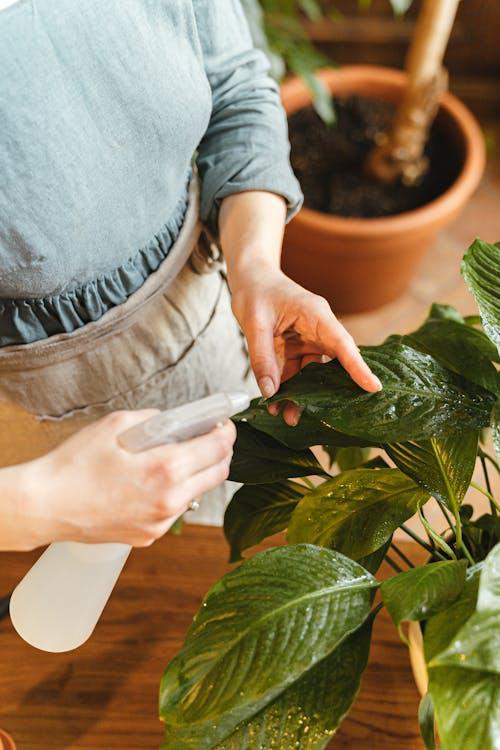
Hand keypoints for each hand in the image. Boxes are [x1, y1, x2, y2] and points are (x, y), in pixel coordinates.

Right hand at [4, 411, 234, 549]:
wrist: (45, 506)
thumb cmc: (75, 465)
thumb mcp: (116, 425)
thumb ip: (155, 420)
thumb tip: (176, 422)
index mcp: (164, 469)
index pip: (217, 448)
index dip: (227, 431)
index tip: (224, 423)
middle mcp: (169, 500)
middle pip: (218, 473)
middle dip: (221, 451)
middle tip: (211, 437)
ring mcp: (161, 523)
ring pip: (198, 493)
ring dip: (198, 473)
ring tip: (177, 457)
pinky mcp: (150, 536)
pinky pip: (175, 510)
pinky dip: (175, 492)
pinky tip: (154, 482)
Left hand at [230, 266, 381, 424]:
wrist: (249, 278)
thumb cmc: (256, 291)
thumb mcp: (254, 323)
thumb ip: (262, 358)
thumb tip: (270, 392)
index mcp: (316, 315)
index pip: (343, 344)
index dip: (358, 367)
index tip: (373, 388)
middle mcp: (317, 329)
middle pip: (332, 365)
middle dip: (327, 393)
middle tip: (322, 417)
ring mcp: (308, 339)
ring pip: (312, 374)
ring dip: (301, 395)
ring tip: (286, 415)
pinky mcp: (296, 347)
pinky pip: (296, 372)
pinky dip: (288, 387)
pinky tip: (276, 401)